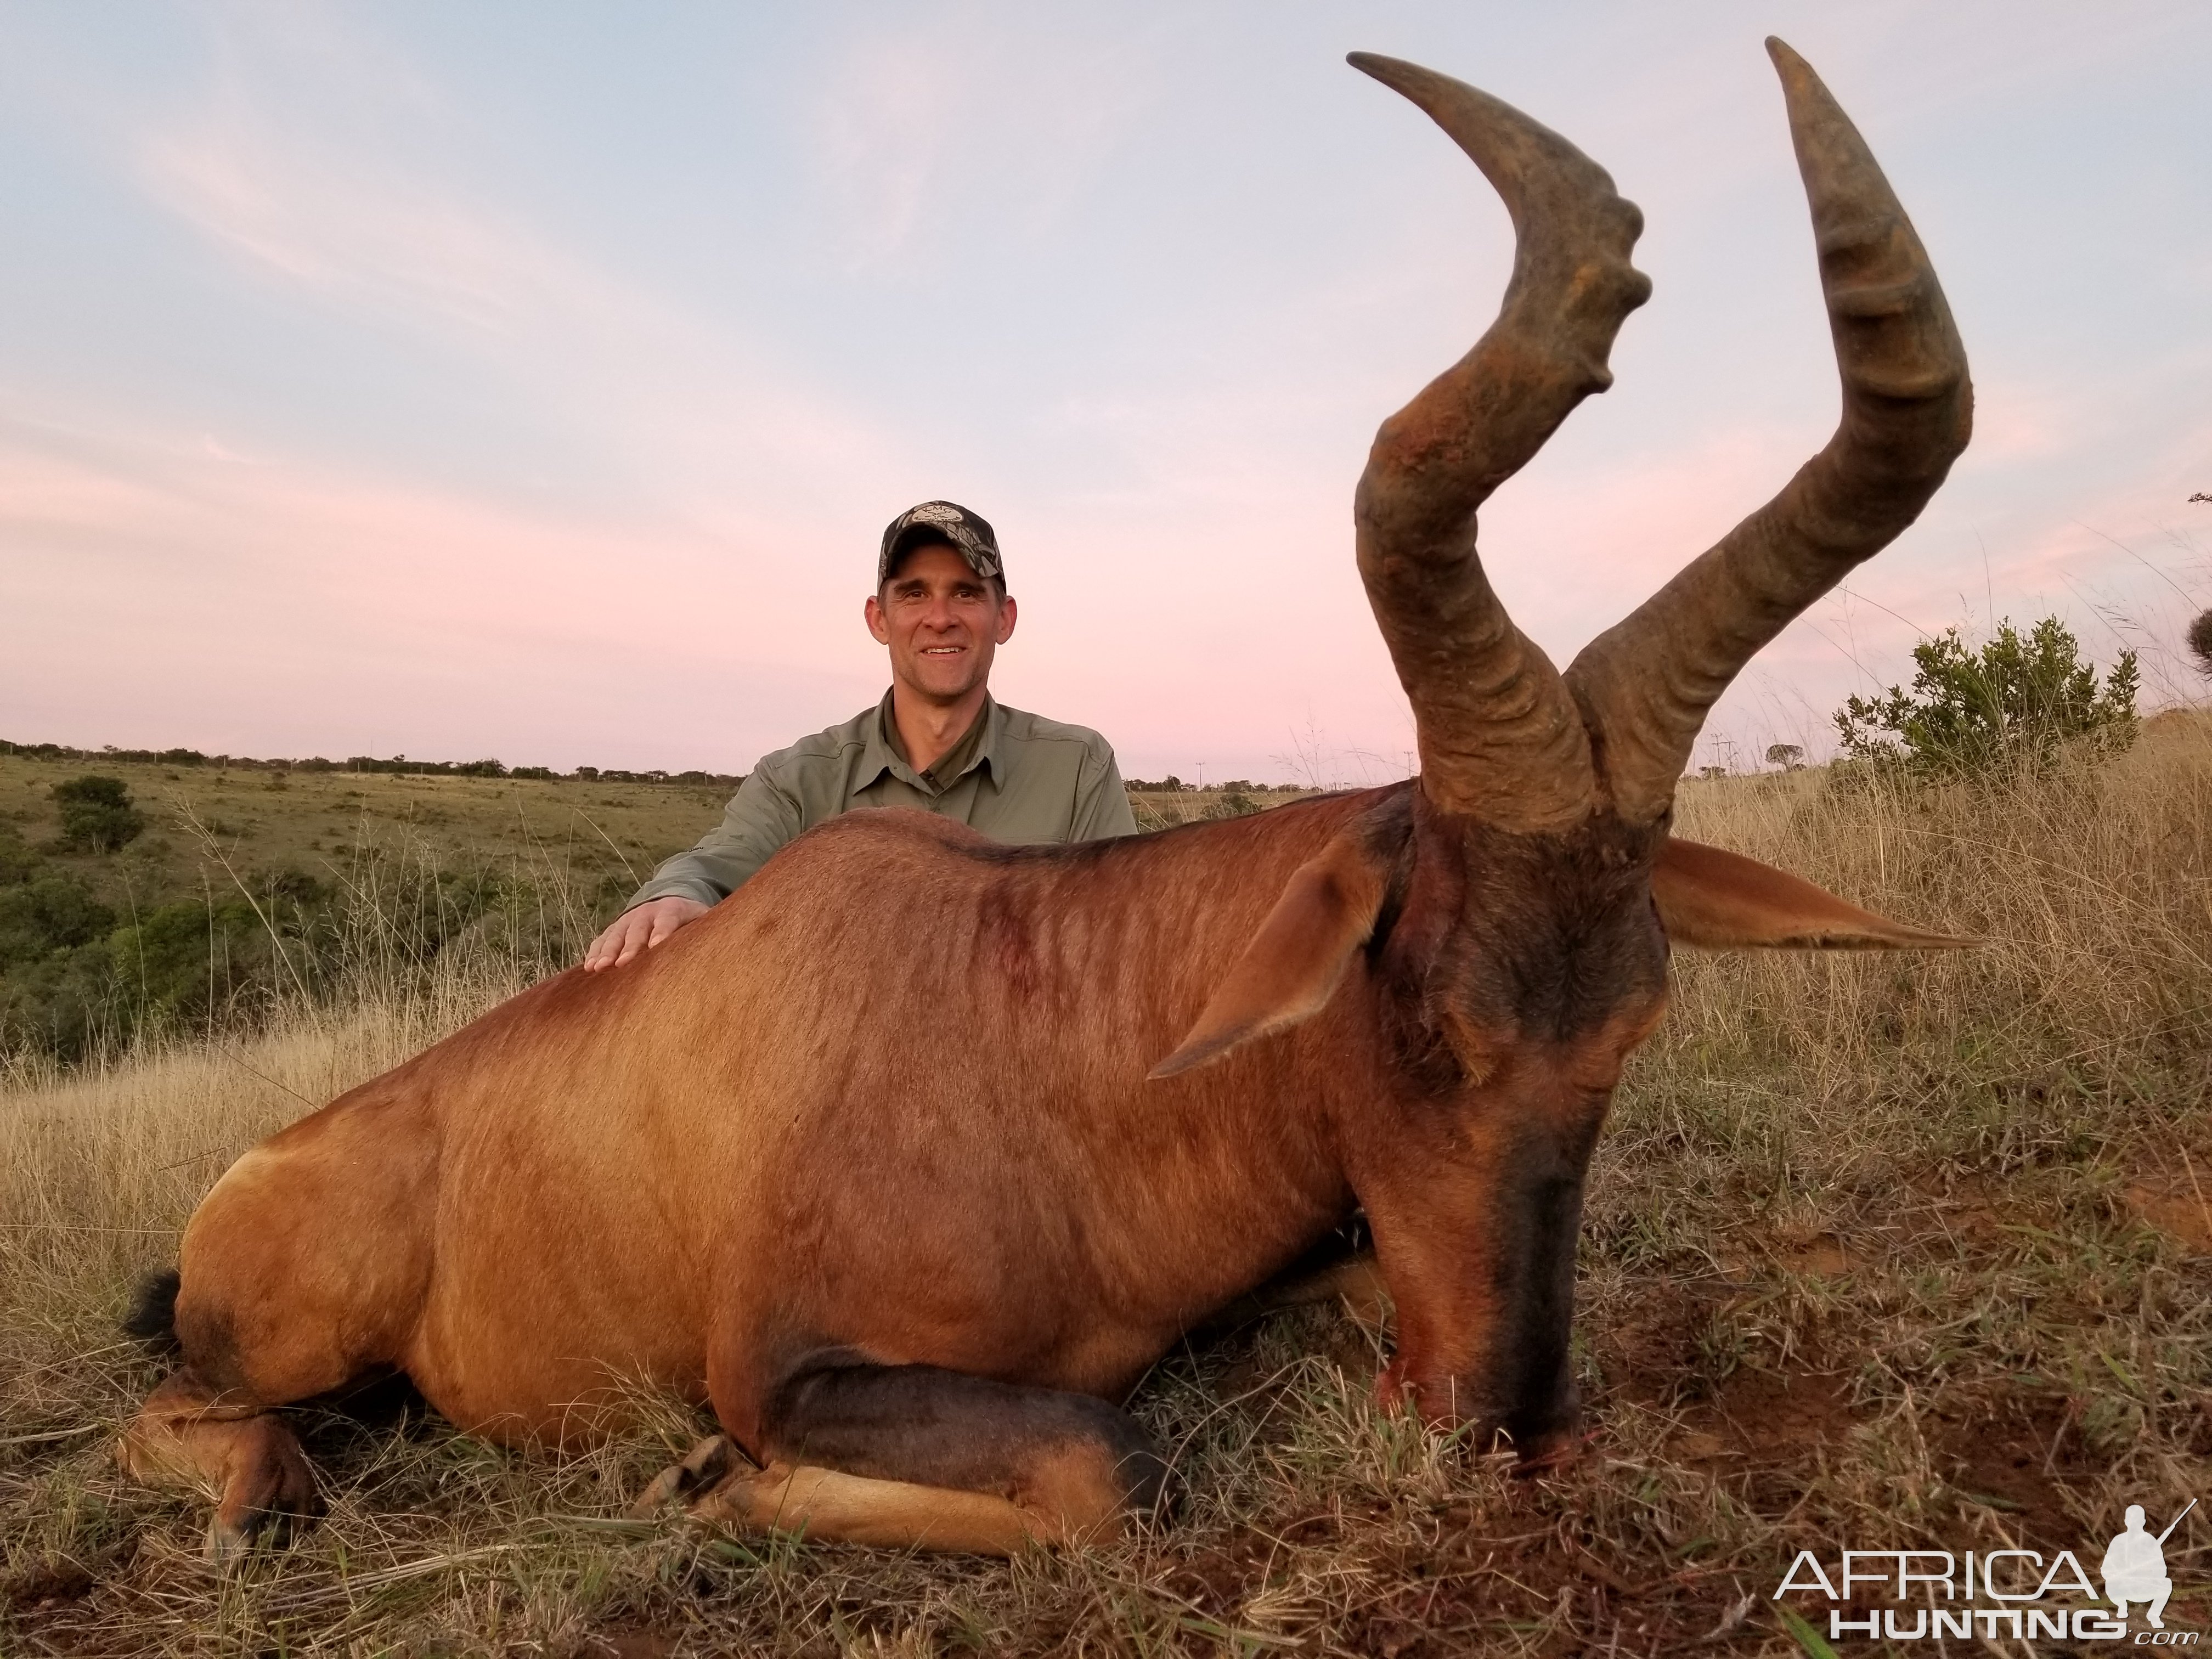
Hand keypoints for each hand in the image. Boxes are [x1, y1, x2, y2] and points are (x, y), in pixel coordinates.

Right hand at [583, 896, 707, 971]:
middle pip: (637, 930)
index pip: (667, 920)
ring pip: (615, 935)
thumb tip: (732, 939)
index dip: (662, 932)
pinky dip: (594, 953)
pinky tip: (589, 968)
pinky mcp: (614, 929)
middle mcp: (646, 913)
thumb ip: (711, 926)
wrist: (668, 902)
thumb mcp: (703, 918)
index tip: (656, 946)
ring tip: (599, 968)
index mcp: (672, 910)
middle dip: (629, 947)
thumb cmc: (690, 919)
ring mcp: (627, 921)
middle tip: (623, 964)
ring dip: (606, 952)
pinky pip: (601, 940)